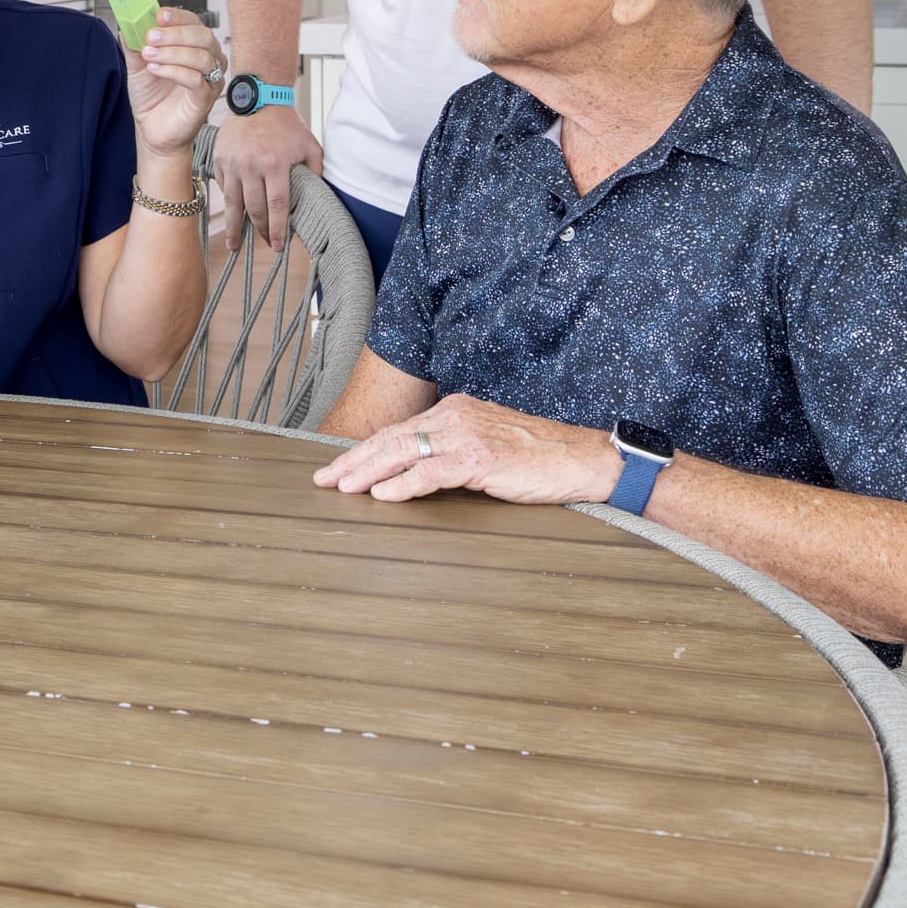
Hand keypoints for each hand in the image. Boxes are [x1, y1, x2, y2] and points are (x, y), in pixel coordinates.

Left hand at [124, 8, 223, 155]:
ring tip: (148, 56)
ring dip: (172, 52)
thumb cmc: (151, 96)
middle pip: (203, 35)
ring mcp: (210, 79)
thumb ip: (134, 44)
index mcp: (193, 45)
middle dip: (175, 34)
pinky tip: (156, 70)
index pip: (193, 22)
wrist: (152, 129)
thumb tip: (127, 22)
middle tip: (150, 37)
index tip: (159, 15)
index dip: (178, 16)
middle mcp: (208, 59)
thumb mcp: (137, 65)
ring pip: (201, 56)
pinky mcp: (206, 98)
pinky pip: (197, 79)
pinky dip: (175, 71)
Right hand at [211, 97, 321, 245]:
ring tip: (234, 245)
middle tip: (266, 244)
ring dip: (235, 227)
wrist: (258, 98)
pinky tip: (233, 213)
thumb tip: (319, 197)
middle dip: (261, 231)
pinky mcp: (219, 159)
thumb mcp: (310, 146)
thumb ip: (316, 172)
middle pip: (255, 209)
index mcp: (275, 164)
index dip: (279, 229)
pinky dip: (230, 202)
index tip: (279, 246)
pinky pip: (224, 188)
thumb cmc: (287, 124)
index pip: (277, 206)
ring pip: (233, 204)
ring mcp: (232, 163)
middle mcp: (251, 166)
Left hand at [311, 393, 622, 506]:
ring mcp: (467, 435)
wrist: (582, 460)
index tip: (337, 467)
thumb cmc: (537, 458)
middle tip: (323, 480)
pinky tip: (382, 497)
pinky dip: (403, 485)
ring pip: (403, 452)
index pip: (398, 431)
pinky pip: (432, 472)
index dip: (363, 450)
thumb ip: (451, 452)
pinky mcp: (480, 458)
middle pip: (391, 438)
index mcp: (454, 410)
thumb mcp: (486, 447)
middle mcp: (455, 416)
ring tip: (342, 488)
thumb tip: (413, 474)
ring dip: (368, 472)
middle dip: (353, 460)